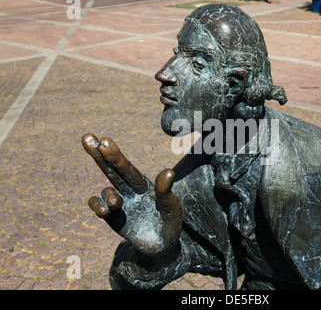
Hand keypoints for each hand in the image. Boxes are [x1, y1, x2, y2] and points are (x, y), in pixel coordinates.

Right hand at [82, 133, 181, 258]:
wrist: (160, 246)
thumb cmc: (169, 223)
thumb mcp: (172, 208)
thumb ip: (167, 191)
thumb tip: (168, 171)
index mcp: (144, 184)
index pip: (127, 168)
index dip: (116, 156)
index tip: (105, 141)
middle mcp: (129, 190)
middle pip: (111, 170)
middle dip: (99, 154)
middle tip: (87, 136)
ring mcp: (119, 203)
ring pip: (106, 190)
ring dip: (109, 195)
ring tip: (118, 204)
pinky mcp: (112, 218)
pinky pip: (99, 207)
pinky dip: (98, 206)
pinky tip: (105, 211)